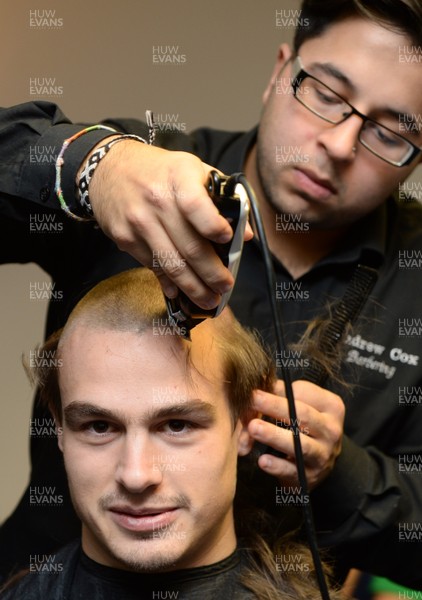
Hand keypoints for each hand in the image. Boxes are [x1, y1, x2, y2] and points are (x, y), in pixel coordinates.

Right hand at [84, 140, 252, 308]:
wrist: (109, 169)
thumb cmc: (159, 170)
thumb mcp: (192, 169)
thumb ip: (221, 198)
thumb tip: (245, 234)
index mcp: (179, 177)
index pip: (196, 206)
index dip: (215, 227)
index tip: (229, 240)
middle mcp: (157, 200)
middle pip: (190, 247)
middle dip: (213, 274)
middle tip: (226, 287)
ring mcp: (139, 222)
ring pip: (171, 264)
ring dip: (194, 288)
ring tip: (209, 299)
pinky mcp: (125, 239)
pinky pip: (152, 267)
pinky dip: (169, 283)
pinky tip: (181, 292)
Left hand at [248, 380, 344, 489]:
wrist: (319, 464)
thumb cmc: (306, 427)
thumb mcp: (303, 406)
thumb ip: (283, 393)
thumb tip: (259, 379)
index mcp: (331, 407)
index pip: (304, 393)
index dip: (279, 390)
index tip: (256, 388)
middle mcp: (331, 430)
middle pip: (302, 415)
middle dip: (275, 406)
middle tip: (252, 399)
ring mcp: (322, 455)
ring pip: (299, 444)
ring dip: (274, 435)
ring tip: (253, 427)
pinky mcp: (309, 476)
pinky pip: (291, 470)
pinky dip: (276, 466)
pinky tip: (263, 460)